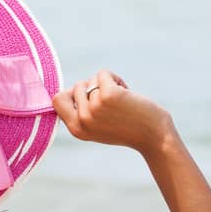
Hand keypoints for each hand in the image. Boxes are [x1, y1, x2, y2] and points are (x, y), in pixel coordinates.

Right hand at [51, 69, 174, 152]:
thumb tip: (70, 89)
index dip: (71, 94)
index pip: (57, 100)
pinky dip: (115, 78)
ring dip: (107, 84)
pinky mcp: (108, 95)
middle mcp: (82, 119)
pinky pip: (103, 74)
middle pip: (76, 86)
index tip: (89, 98)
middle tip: (111, 102)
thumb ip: (82, 113)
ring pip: (91, 79)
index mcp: (76, 129)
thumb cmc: (128, 129)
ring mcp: (94, 107)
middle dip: (93, 88)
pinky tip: (127, 92)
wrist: (153, 137)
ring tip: (121, 100)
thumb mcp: (98, 127)